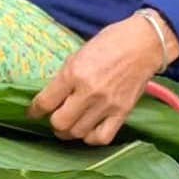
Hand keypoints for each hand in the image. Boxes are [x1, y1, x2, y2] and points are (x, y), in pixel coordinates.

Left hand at [28, 13, 178, 144]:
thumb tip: (53, 96)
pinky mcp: (122, 113)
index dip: (34, 111)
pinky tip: (89, 130)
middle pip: (59, 123)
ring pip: (78, 133)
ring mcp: (106, 105)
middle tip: (56, 117)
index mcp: (74, 73)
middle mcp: (88, 92)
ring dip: (71, 131)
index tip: (33, 113)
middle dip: (53, 123)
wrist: (144, 43)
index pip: (45, 102)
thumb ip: (66, 76)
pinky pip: (102, 137)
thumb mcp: (80, 53)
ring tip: (72, 124)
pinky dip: (91, 137)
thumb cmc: (111, 41)